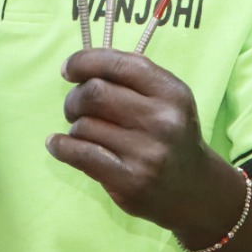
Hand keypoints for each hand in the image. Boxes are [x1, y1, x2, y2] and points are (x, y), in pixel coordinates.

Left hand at [51, 50, 240, 243]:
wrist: (195, 189)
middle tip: (74, 109)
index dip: (84, 61)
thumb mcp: (167, 99)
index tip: (68, 69)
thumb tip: (79, 65)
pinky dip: (61, 146)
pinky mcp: (131, 181)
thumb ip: (131, 77)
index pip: (118, 64)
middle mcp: (163, 120)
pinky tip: (56, 144)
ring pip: (84, 125)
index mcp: (172, 92)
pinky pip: (81, 154)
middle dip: (74, 99)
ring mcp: (147, 153)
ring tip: (86, 134)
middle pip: (94, 92)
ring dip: (75, 128)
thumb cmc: (171, 136)